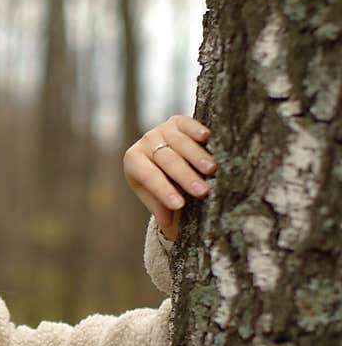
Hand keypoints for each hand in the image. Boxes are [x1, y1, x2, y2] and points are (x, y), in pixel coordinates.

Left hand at [123, 115, 215, 240]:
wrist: (159, 151)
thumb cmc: (157, 178)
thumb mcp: (153, 193)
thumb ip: (160, 206)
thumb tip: (166, 225)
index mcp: (133, 161)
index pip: (150, 177)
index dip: (164, 192)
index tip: (179, 206)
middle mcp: (145, 142)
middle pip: (167, 161)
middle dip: (185, 177)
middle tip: (201, 192)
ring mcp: (161, 129)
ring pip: (179, 143)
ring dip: (196, 156)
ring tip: (211, 170)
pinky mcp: (177, 120)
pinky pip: (186, 123)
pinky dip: (196, 129)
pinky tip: (207, 137)